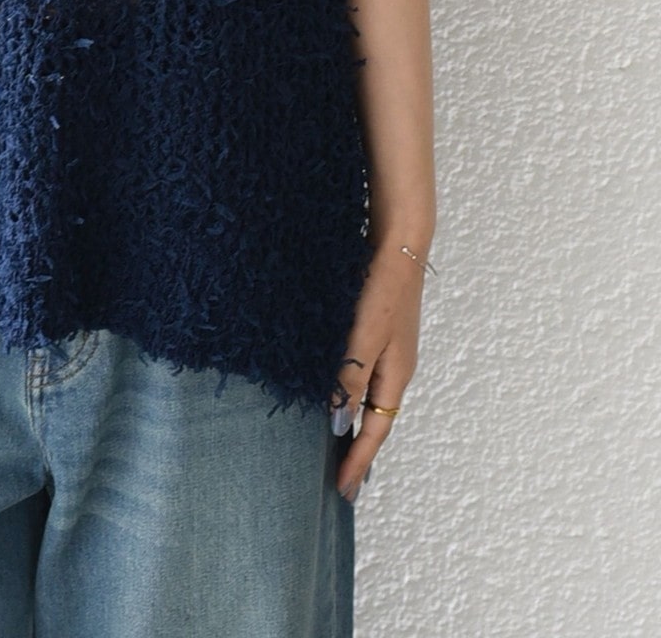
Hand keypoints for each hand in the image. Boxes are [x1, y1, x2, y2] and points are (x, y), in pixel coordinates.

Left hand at [330, 240, 426, 500]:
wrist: (399, 241)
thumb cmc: (384, 288)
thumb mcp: (364, 337)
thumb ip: (350, 377)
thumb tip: (339, 421)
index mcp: (396, 374)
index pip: (376, 430)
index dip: (358, 459)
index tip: (342, 490)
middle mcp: (395, 366)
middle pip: (376, 418)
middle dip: (358, 448)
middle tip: (339, 478)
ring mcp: (388, 348)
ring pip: (369, 397)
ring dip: (353, 422)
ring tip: (333, 445)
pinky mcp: (377, 329)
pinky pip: (362, 374)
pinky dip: (350, 392)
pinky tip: (333, 390)